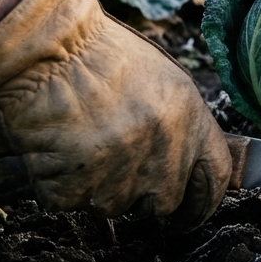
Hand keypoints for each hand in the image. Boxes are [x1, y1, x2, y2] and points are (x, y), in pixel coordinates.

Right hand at [0, 0, 231, 225]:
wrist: (46, 46)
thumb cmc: (100, 54)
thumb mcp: (162, 81)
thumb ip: (180, 127)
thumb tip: (187, 165)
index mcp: (191, 119)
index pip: (214, 179)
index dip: (201, 203)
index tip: (187, 215)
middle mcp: (164, 148)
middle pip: (162, 203)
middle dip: (139, 195)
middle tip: (113, 164)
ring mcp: (122, 169)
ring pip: (112, 205)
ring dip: (95, 186)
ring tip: (80, 142)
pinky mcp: (78, 182)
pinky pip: (69, 201)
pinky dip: (57, 183)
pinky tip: (54, 147)